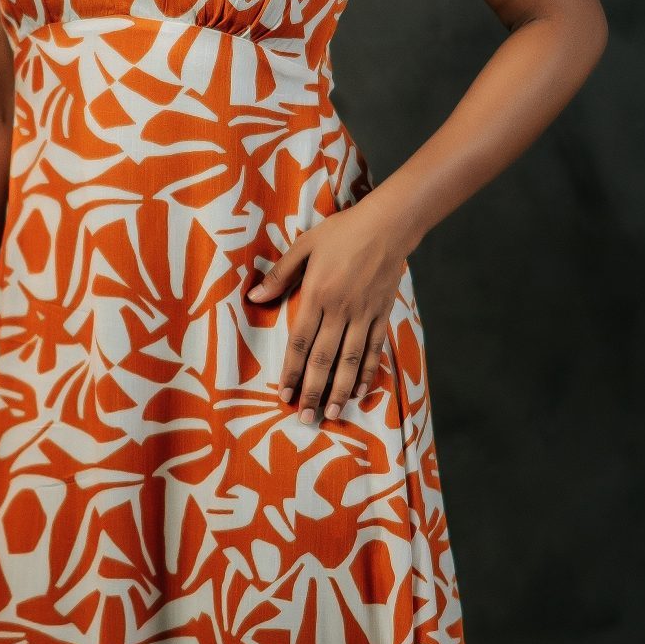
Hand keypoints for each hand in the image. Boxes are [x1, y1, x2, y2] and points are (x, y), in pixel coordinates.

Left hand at [248, 196, 410, 423]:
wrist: (389, 224)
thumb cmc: (343, 231)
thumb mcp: (305, 246)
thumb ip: (280, 274)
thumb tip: (255, 297)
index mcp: (317, 294)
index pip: (300, 342)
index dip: (291, 372)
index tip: (284, 396)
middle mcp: (341, 310)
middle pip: (324, 359)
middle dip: (313, 391)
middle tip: (306, 419)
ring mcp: (364, 314)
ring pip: (350, 360)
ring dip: (340, 390)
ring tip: (332, 414)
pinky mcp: (382, 314)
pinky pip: (374, 349)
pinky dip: (367, 372)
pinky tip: (359, 391)